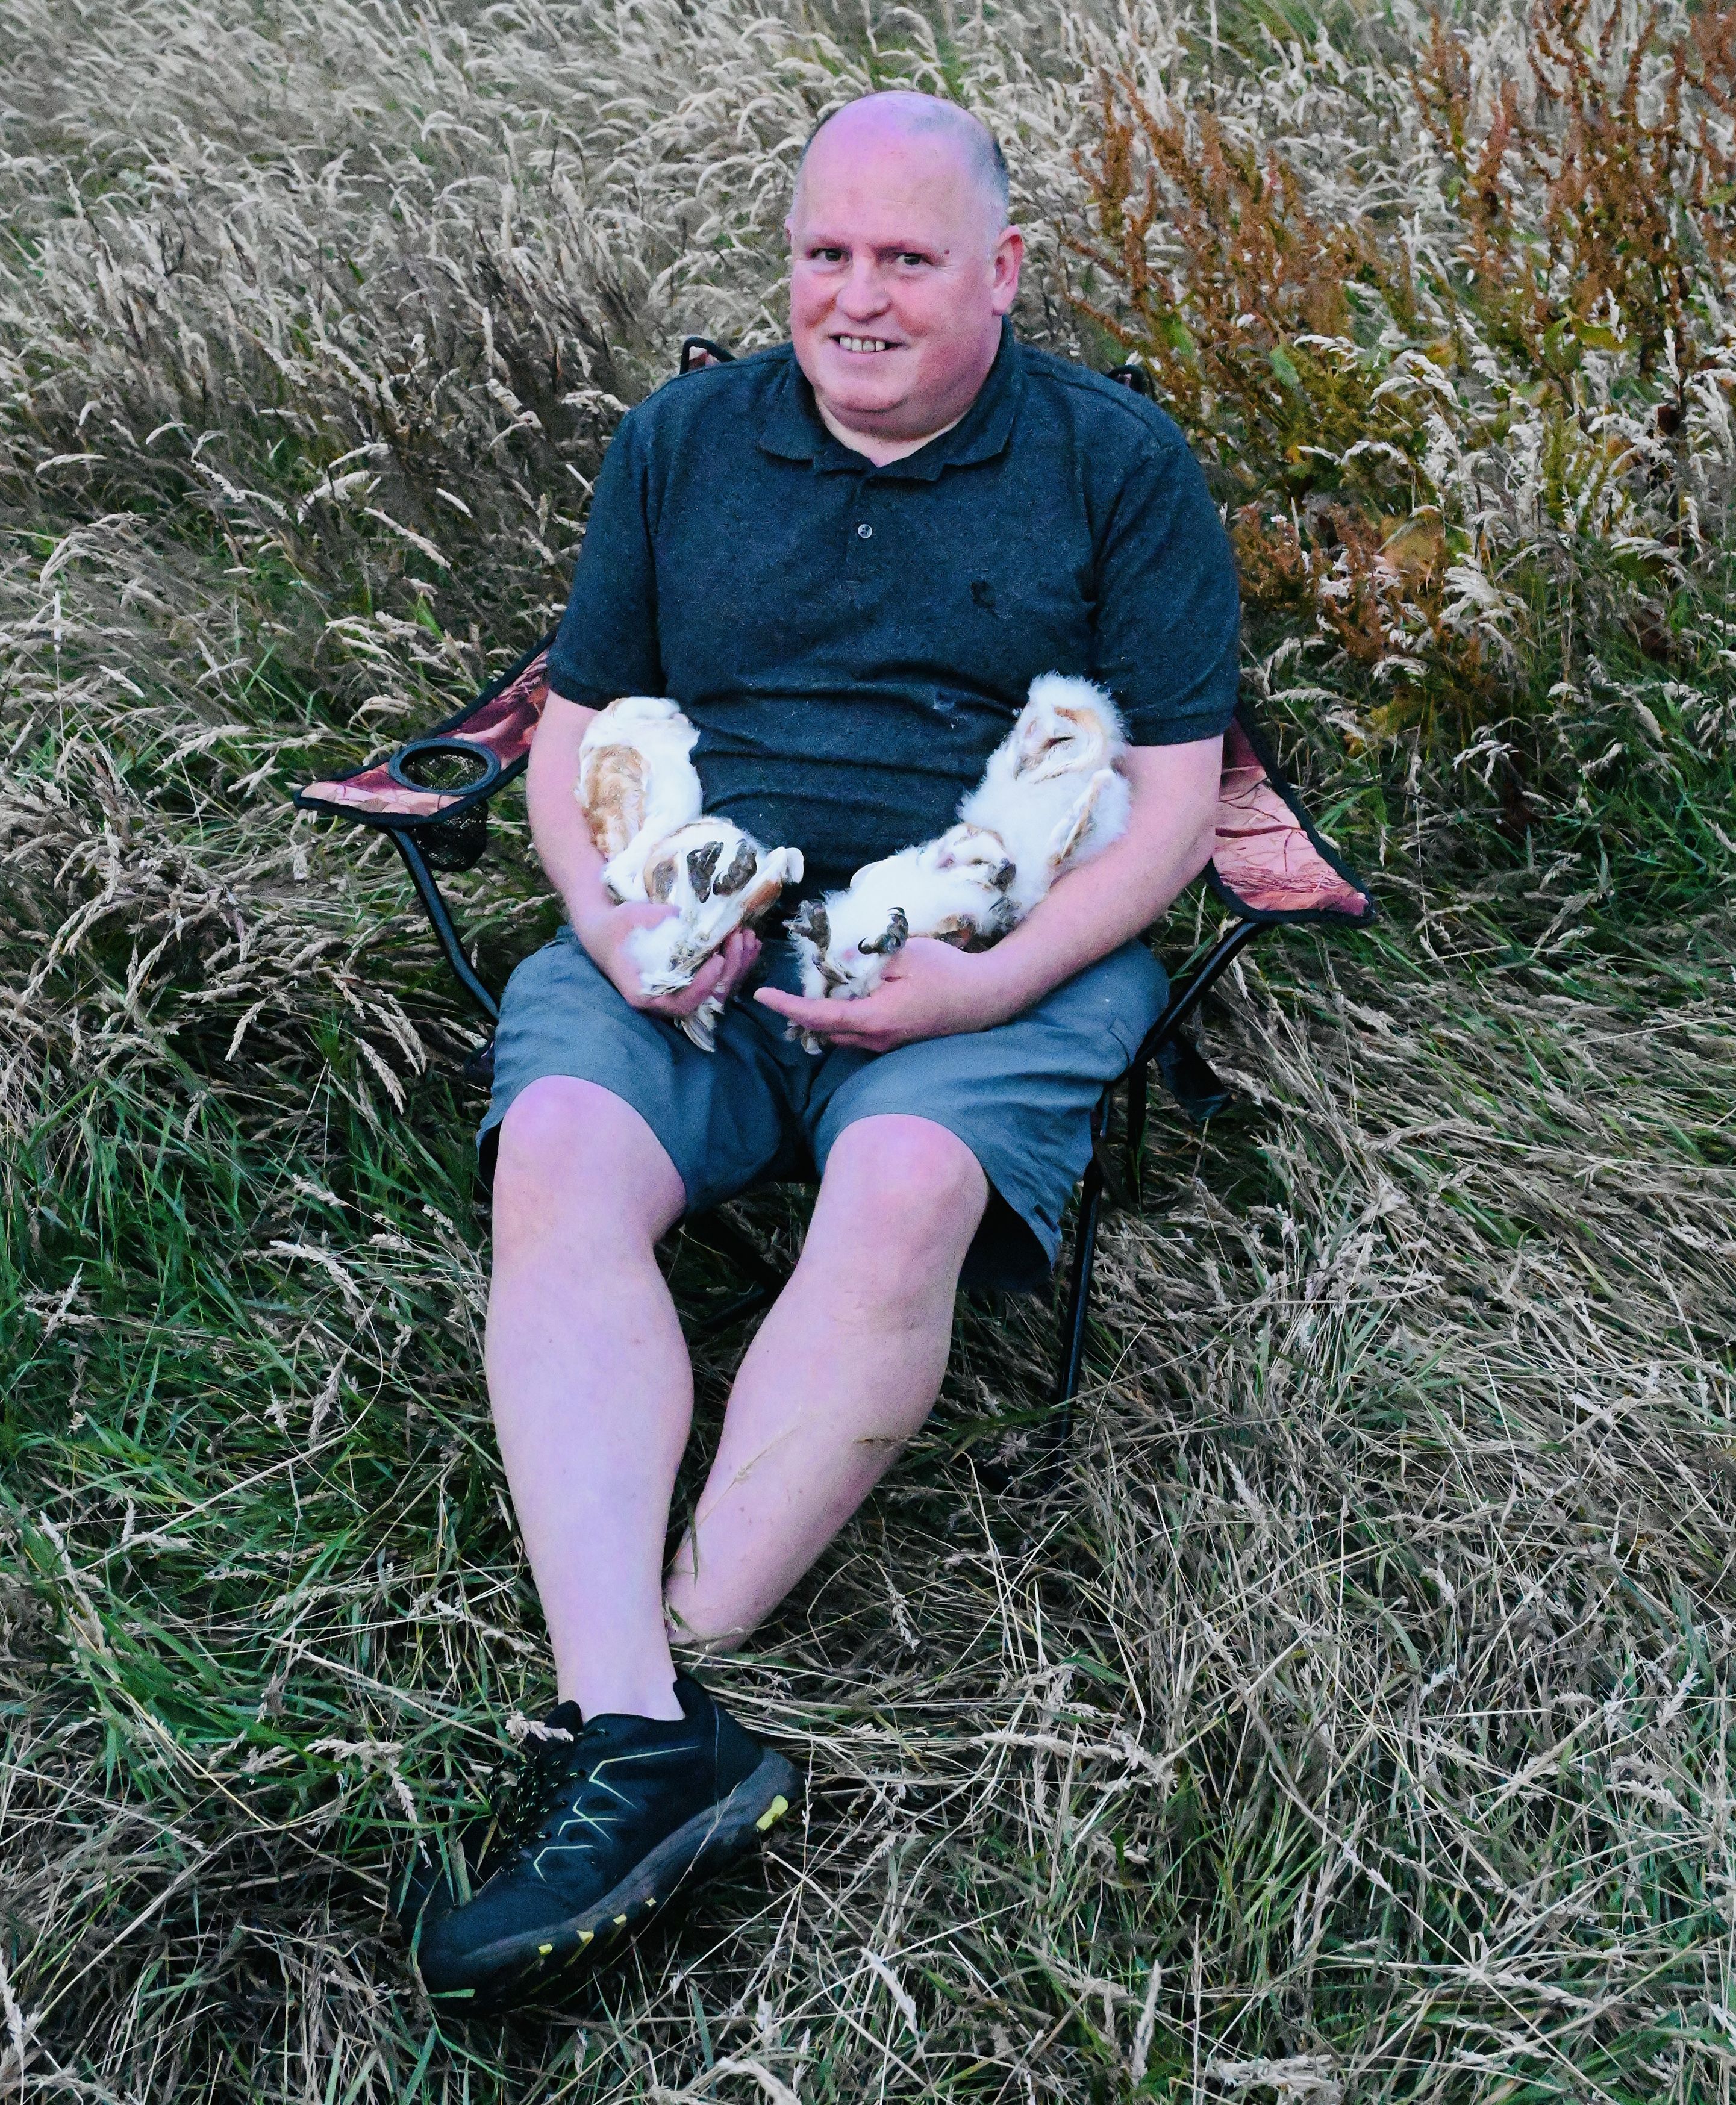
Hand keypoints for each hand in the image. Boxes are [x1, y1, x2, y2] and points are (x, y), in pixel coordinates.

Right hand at [580, 901, 761, 1022]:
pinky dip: (737, 960)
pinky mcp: (692, 979)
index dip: (704, 986)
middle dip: (730, 969)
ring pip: (720, 989)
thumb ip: (655, 919)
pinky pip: (720, 977)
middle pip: (709, 998)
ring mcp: (681, 990)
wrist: (607, 932)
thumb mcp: (630, 918)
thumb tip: (683, 917)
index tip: (718, 959)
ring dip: (739, 964)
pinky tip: (749, 940)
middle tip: (738, 938)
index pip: (682, 1003)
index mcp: (645, 994)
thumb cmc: (615, 928)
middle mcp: (666, 999)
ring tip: (747, 935)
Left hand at [753, 937, 1013, 1052]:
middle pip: (824, 1030)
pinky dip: (844, 1017)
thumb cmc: (948, 971)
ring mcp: (888, 1045)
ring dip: (823, 1016)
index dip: (786, 1006)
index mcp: (874, 1018)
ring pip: (841, 1034)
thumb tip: (837, 962)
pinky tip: (846, 995)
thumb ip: (866, 958)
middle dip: (801, 1013)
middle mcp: (876, 1040)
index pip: (818, 1016)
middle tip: (781, 990)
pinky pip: (859, 1033)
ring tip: (812, 989)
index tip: (761, 995)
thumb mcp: (904, 953)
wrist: (986, 996)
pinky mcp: (897, 1041)